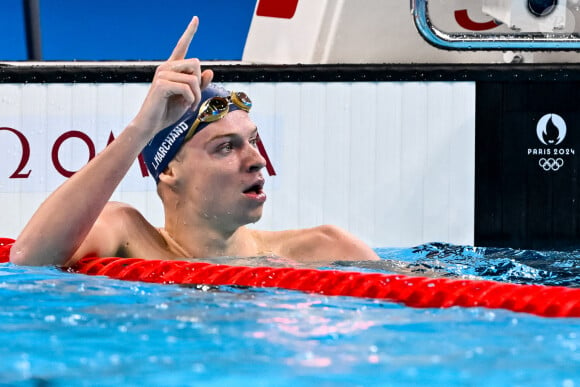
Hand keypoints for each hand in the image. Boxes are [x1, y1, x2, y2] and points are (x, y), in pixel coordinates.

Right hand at [131, 16, 213, 136]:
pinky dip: (191, 100)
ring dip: (197, 95)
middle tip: (194, 99)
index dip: (190, 32)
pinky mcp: (162, 84)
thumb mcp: (189, 97)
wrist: (151, 125)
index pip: (182, 46)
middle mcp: (166, 67)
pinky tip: (186, 106)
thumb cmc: (168, 111)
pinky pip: (187, 88)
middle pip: (196, 63)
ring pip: (193, 78)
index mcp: (172, 68)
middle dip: (200, 84)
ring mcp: (162, 74)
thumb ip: (198, 84)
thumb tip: (210, 71)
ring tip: (190, 106)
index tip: (196, 18)